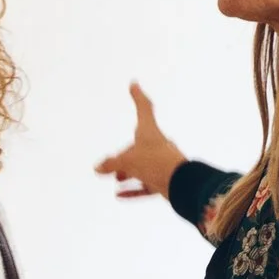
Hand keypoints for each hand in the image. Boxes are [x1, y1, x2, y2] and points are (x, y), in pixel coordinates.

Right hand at [95, 79, 186, 201]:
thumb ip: (111, 164)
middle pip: (137, 145)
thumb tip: (98, 168)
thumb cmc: (155, 164)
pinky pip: (144, 185)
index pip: (144, 108)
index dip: (138, 96)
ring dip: (127, 173)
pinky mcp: (163, 181)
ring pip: (141, 166)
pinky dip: (132, 189)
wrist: (180, 184)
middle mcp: (156, 145)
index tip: (134, 85)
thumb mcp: (127, 161)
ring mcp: (160, 163)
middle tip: (110, 164)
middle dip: (123, 155)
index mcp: (150, 132)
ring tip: (116, 178)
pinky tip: (119, 194)